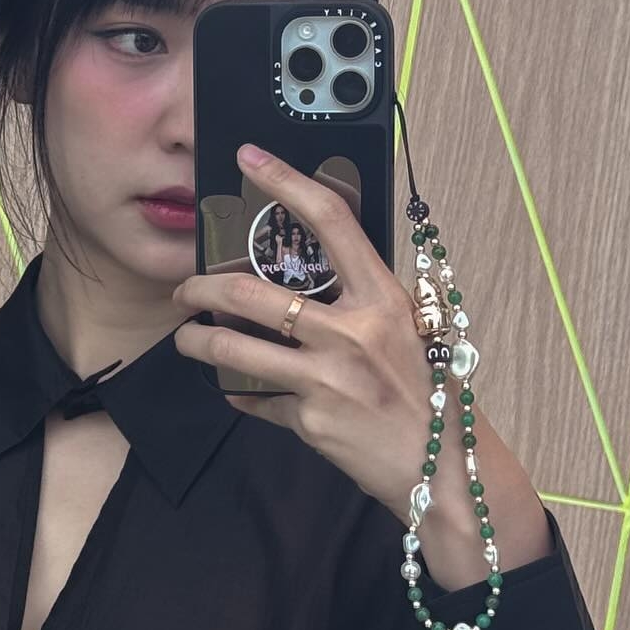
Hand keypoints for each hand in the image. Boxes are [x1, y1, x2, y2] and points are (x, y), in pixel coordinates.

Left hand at [170, 143, 436, 526]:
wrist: (444, 470)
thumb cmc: (429, 393)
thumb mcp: (406, 331)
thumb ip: (360, 300)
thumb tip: (309, 273)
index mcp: (382, 298)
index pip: (331, 222)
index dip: (286, 182)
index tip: (250, 159)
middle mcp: (351, 333)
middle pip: (251, 294)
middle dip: (201, 288)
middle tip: (185, 289)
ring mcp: (326, 379)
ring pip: (233, 351)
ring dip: (198, 343)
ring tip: (187, 340)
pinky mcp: (309, 420)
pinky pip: (257, 400)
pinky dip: (244, 395)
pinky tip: (240, 392)